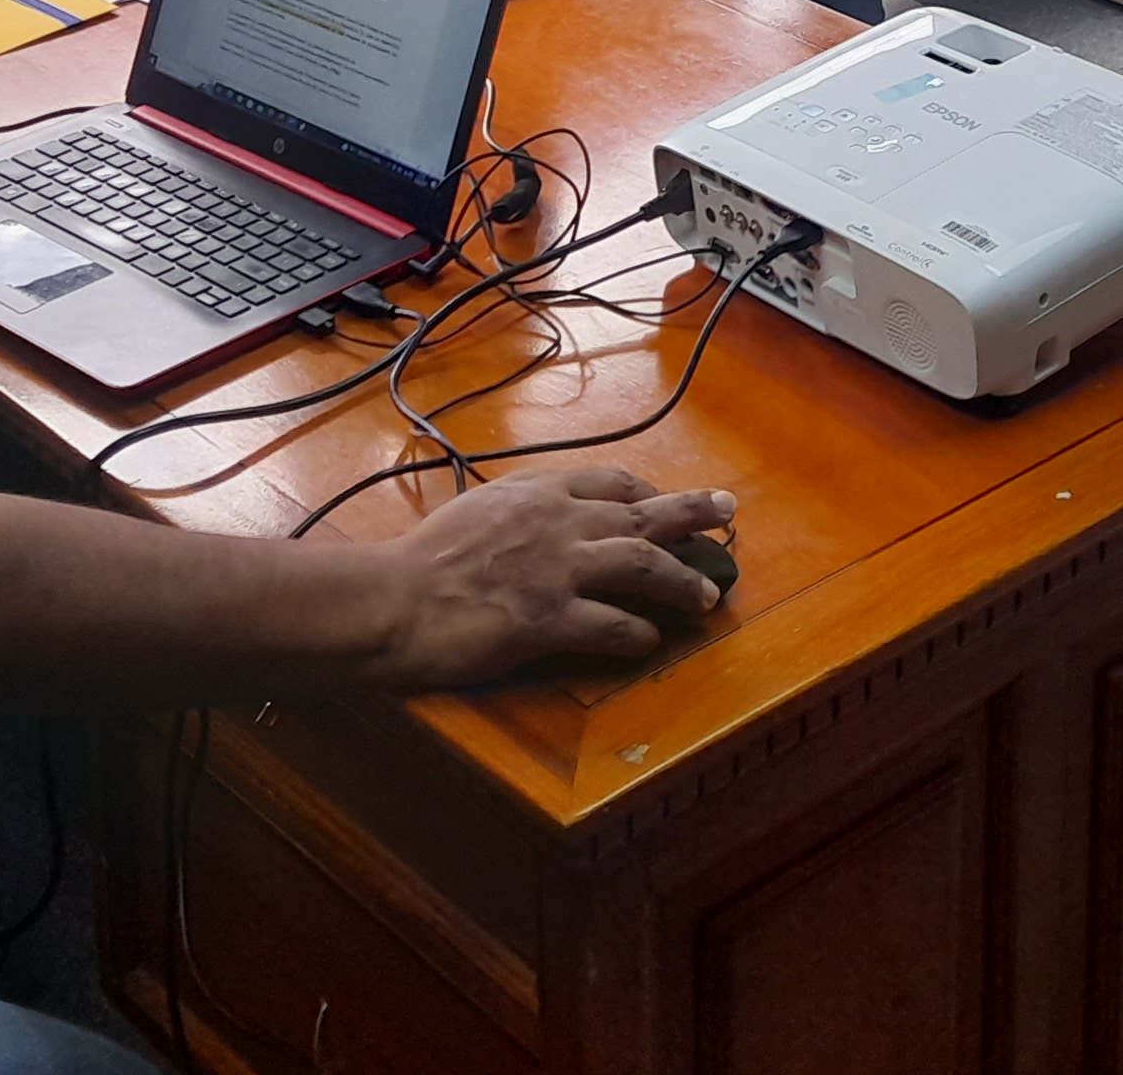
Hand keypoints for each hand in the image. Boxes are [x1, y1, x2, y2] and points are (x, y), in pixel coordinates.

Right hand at [365, 468, 733, 684]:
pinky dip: (638, 632)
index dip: (649, 491)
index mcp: (538, 490)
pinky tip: (650, 640)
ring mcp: (558, 570)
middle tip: (728, 512)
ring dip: (682, 579)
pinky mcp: (550, 620)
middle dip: (693, 513)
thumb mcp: (477, 510)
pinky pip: (612, 625)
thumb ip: (520, 509)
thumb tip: (541, 516)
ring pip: (643, 565)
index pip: (611, 481)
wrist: (394, 599)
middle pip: (644, 512)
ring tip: (708, 594)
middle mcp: (558, 522)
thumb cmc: (422, 559)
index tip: (668, 499)